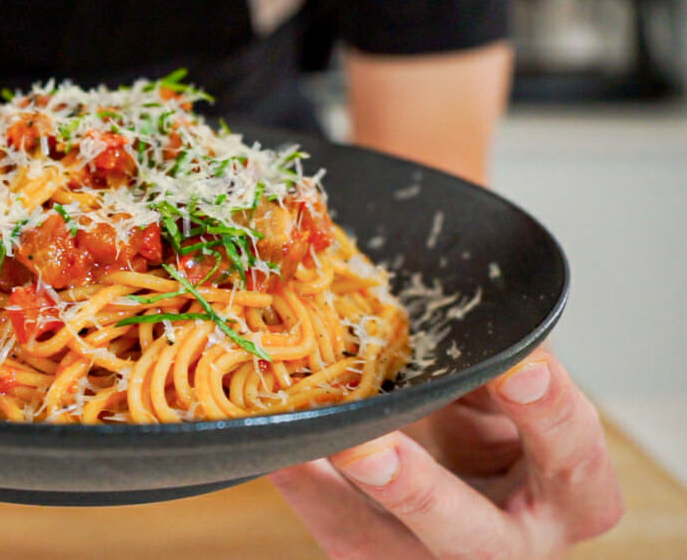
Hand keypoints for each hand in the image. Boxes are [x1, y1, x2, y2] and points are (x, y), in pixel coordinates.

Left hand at [269, 348, 622, 558]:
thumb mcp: (510, 400)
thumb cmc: (501, 437)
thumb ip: (492, 371)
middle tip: (371, 448)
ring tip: (296, 446)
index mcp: (572, 495)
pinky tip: (272, 447)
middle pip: (474, 538)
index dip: (549, 412)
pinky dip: (301, 485)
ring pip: (379, 545)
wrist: (477, 490)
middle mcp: (513, 545)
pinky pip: (334, 528)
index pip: (572, 456)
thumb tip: (448, 309)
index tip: (524, 363)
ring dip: (334, 494)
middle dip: (420, 493)